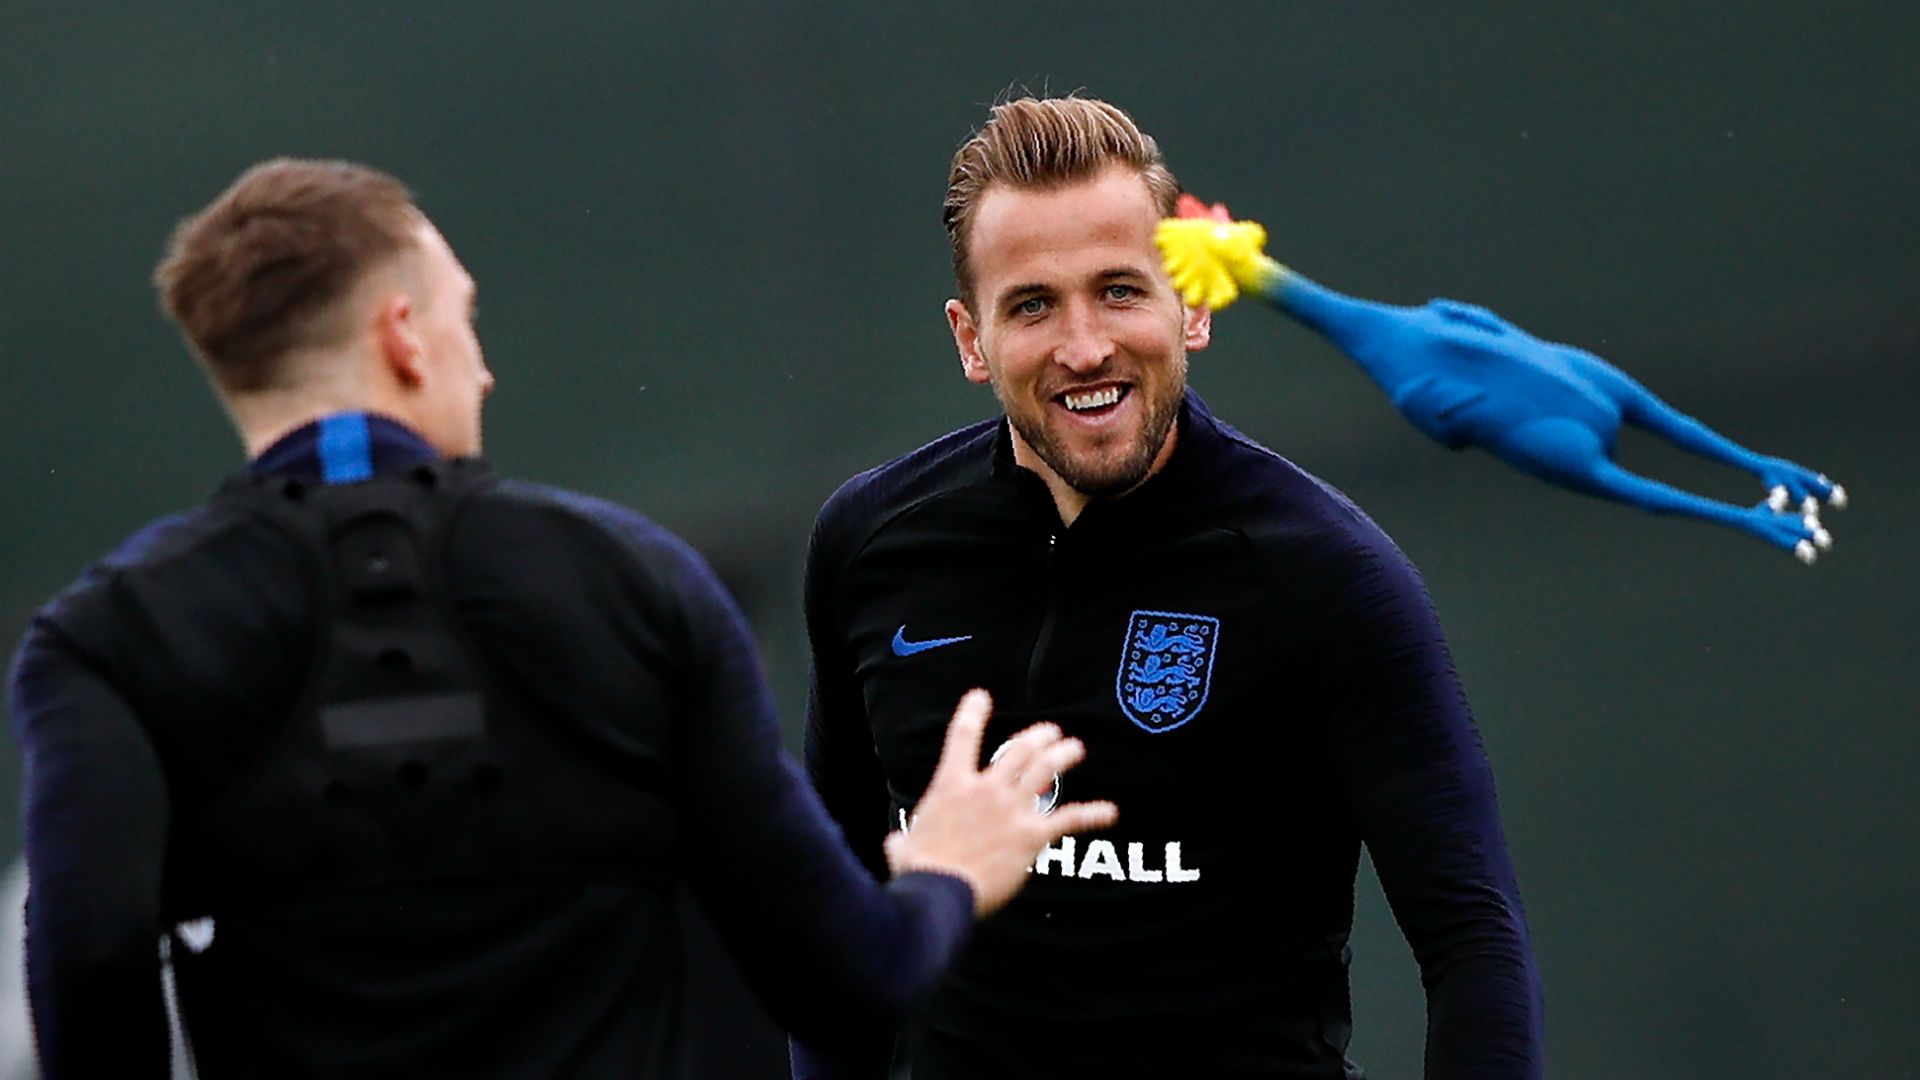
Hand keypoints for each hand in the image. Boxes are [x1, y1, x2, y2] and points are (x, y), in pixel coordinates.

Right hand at [884, 690, 1117, 916]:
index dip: (972, 711)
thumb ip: (903, 839)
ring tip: (1074, 749)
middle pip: (1018, 749)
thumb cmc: (919, 871)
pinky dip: (1092, 813)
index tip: (981, 696)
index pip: (963, 737)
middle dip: (1037, 737)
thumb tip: (896, 843)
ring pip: (1045, 770)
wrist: (940, 890)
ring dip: (1063, 755)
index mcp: (952, 785)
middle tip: (1050, 732)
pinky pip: (1069, 818)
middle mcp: (986, 789)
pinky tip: (1108, 812)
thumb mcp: (903, 847)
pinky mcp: (1031, 834)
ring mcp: (1011, 809)